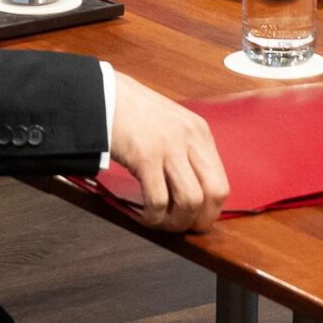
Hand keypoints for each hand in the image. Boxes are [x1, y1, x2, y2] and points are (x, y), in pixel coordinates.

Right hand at [108, 73, 228, 231]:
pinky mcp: (145, 156)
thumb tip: (190, 189)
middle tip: (183, 228)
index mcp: (199, 132)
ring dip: (175, 222)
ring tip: (160, 223)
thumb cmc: (132, 111)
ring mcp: (169, 147)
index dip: (211, 209)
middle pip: (214, 194)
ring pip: (190, 201)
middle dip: (200, 220)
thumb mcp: (170, 125)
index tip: (197, 220)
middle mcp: (190, 139)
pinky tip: (144, 216)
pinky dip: (152, 217)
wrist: (102, 94)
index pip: (221, 182)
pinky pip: (158, 200)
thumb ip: (184, 151)